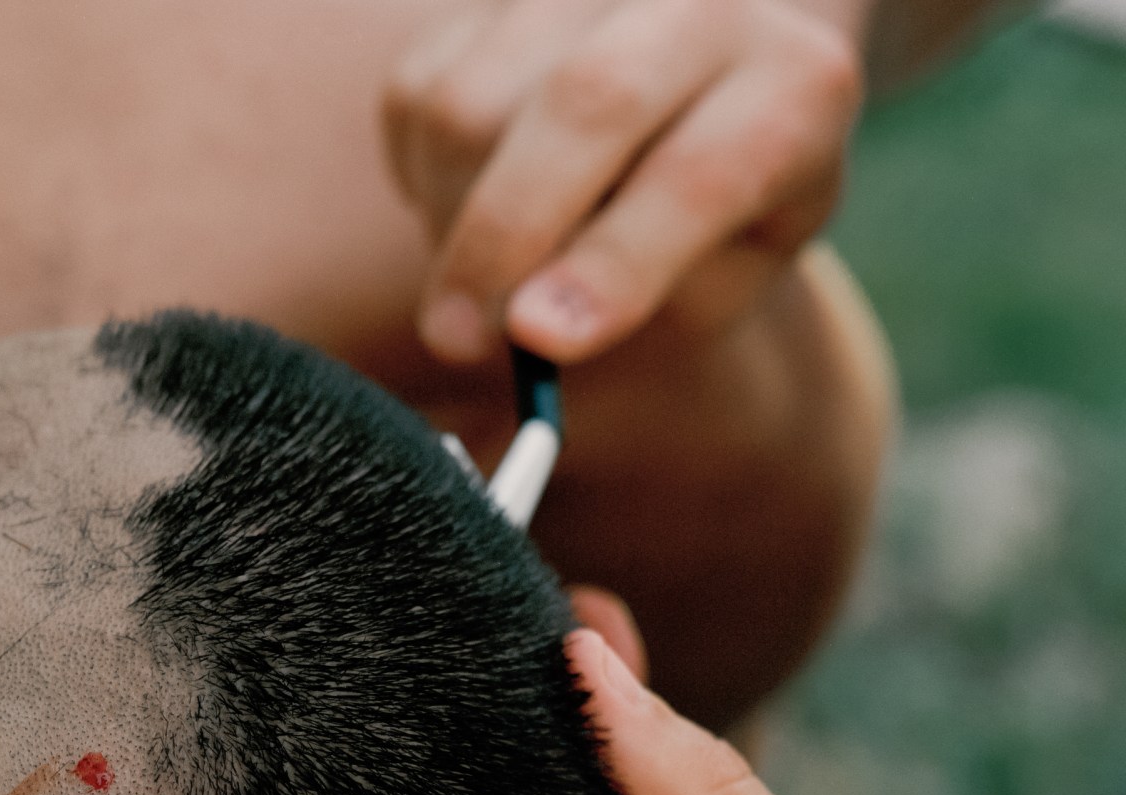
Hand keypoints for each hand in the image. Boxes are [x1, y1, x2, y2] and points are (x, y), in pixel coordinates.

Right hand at [383, 0, 866, 362]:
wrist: (705, 77)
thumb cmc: (717, 208)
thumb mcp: (726, 272)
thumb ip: (651, 302)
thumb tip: (531, 326)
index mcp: (797, 85)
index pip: (703, 171)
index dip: (618, 261)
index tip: (542, 338)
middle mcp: (705, 2)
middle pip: (585, 106)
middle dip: (504, 238)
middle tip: (459, 339)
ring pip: (470, 106)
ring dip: (454, 218)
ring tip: (494, 267)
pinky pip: (418, 98)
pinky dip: (427, 178)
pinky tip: (478, 195)